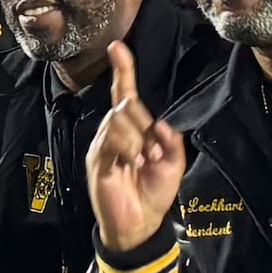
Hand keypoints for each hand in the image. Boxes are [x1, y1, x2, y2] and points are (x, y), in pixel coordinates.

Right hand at [80, 40, 187, 255]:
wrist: (139, 225)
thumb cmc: (153, 193)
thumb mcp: (173, 165)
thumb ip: (171, 142)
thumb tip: (161, 124)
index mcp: (132, 130)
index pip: (124, 94)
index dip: (122, 70)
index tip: (117, 47)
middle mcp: (113, 132)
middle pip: (125, 106)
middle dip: (144, 125)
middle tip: (154, 154)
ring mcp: (103, 145)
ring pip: (118, 120)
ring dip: (137, 139)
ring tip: (144, 162)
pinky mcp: (98, 161)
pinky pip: (110, 141)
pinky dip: (127, 148)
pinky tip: (134, 162)